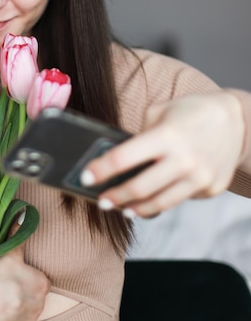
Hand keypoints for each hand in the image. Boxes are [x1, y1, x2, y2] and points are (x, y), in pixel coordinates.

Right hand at [0, 217, 50, 320]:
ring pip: (25, 313)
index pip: (39, 280)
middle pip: (33, 297)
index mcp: (41, 285)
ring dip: (16, 308)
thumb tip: (24, 214)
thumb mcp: (9, 254)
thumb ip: (18, 236)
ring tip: (0, 300)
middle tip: (7, 287)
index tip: (16, 276)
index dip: (27, 277)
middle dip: (23, 293)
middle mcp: (39, 306)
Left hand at [82, 91, 244, 217]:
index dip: (101, 169)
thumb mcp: (161, 113)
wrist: (237, 122)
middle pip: (139, 189)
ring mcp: (200, 178)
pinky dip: (161, 201)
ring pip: (159, 204)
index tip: (85, 176)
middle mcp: (184, 160)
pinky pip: (178, 201)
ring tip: (122, 208)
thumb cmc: (192, 112)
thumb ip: (140, 136)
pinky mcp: (210, 190)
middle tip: (101, 201)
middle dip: (114, 197)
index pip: (125, 157)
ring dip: (135, 209)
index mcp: (167, 136)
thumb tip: (116, 159)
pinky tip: (150, 201)